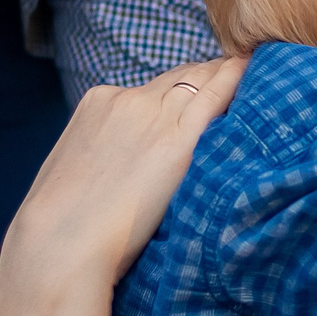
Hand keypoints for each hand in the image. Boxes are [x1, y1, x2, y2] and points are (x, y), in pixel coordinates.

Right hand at [0, 56, 244, 315]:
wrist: (60, 245)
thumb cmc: (62, 226)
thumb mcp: (76, 172)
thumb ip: (103, 154)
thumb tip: (123, 167)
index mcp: (98, 102)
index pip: (154, 86)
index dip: (182, 91)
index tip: (202, 95)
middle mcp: (127, 100)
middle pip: (181, 78)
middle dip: (209, 78)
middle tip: (239, 77)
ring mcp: (153, 116)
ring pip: (201, 82)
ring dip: (226, 79)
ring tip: (256, 74)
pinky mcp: (178, 141)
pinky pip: (214, 97)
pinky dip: (236, 80)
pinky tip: (253, 70)